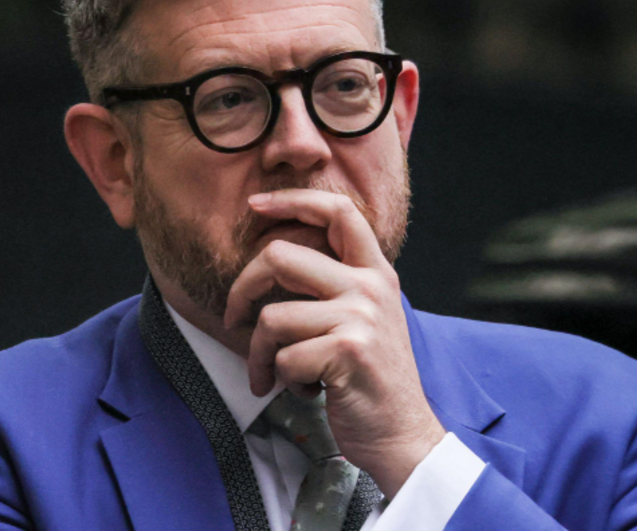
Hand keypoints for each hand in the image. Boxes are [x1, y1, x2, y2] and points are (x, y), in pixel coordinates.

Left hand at [224, 189, 445, 498]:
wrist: (402, 434)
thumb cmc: (370, 379)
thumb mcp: (367, 319)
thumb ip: (337, 285)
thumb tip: (275, 258)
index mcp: (376, 272)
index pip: (338, 212)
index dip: (292, 200)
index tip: (256, 205)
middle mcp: (371, 286)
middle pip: (280, 256)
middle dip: (242, 289)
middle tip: (233, 318)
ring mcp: (361, 317)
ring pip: (272, 317)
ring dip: (260, 355)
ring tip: (276, 374)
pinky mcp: (347, 351)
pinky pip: (283, 358)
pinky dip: (281, 380)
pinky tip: (305, 391)